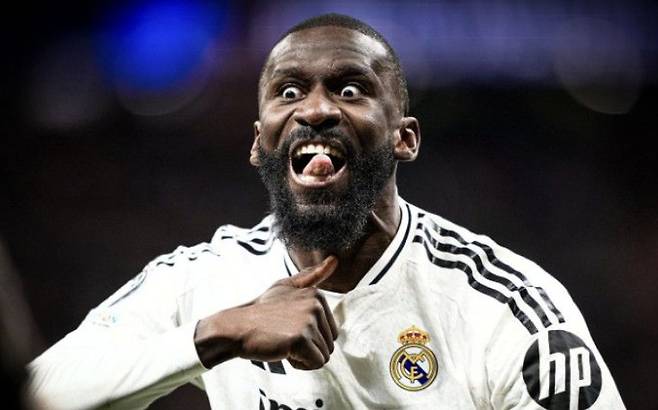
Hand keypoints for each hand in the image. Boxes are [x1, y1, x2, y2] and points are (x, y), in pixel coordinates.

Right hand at [194, 256, 338, 369]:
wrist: (237, 327)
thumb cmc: (261, 310)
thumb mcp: (286, 286)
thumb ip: (311, 276)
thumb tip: (334, 260)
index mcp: (316, 295)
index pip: (331, 331)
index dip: (311, 336)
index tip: (290, 326)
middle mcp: (316, 306)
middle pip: (329, 343)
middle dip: (309, 347)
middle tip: (285, 336)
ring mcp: (308, 322)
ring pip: (323, 355)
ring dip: (304, 356)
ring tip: (284, 342)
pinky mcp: (301, 339)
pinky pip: (316, 363)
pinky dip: (300, 364)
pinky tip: (284, 351)